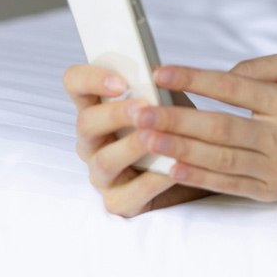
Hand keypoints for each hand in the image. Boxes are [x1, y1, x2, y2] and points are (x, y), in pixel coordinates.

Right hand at [63, 64, 211, 216]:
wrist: (200, 170)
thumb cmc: (176, 129)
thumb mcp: (169, 102)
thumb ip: (159, 88)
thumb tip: (157, 73)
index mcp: (99, 109)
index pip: (76, 85)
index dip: (90, 78)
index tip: (121, 80)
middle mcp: (93, 142)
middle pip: (86, 123)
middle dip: (115, 114)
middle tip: (143, 107)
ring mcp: (103, 174)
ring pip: (105, 161)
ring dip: (130, 146)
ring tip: (154, 137)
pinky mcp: (120, 202)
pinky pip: (130, 195)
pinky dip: (153, 181)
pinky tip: (173, 169)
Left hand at [130, 54, 276, 201]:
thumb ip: (259, 66)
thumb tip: (218, 75)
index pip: (234, 87)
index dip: (195, 79)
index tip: (160, 72)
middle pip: (221, 127)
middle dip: (177, 119)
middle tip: (140, 111)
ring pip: (220, 158)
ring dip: (179, 148)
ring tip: (146, 138)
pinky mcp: (270, 190)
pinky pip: (228, 184)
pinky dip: (198, 177)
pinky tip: (171, 167)